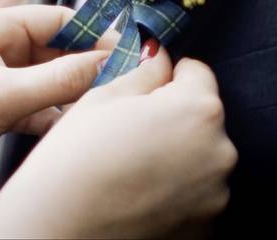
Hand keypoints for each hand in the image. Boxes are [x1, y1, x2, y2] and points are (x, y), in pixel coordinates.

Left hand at [0, 5, 107, 215]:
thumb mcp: (2, 97)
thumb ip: (60, 79)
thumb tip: (110, 62)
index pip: (52, 18)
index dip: (91, 32)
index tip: (127, 47)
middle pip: (52, 47)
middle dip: (85, 63)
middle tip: (123, 78)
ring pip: (44, 78)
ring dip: (70, 90)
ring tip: (104, 102)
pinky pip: (32, 104)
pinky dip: (52, 113)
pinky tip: (73, 125)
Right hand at [0, 46, 237, 237]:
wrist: (56, 234)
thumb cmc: (74, 163)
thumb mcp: (103, 98)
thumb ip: (144, 71)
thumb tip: (159, 56)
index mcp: (199, 110)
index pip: (196, 72)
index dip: (165, 77)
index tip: (140, 92)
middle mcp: (220, 153)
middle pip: (201, 118)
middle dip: (172, 119)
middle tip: (125, 133)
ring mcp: (215, 197)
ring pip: (198, 159)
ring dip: (174, 157)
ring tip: (127, 169)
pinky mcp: (203, 230)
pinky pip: (192, 197)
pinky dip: (171, 193)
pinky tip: (134, 195)